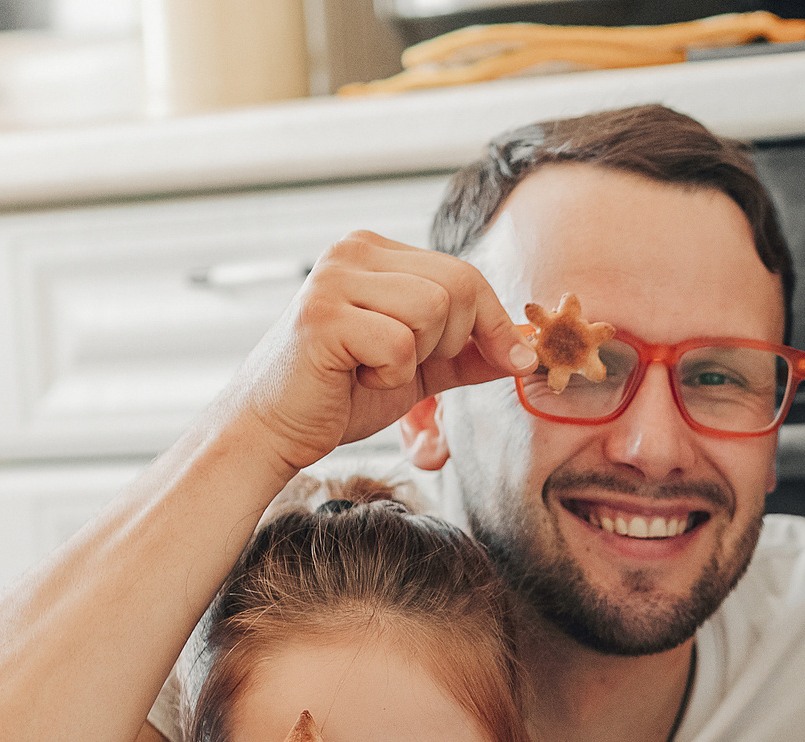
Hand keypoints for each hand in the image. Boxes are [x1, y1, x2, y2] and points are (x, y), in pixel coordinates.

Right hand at [214, 230, 536, 478]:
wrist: (276, 428)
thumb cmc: (342, 393)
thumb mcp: (420, 367)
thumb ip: (469, 353)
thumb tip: (527, 350)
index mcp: (376, 252)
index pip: (465, 274)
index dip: (496, 322)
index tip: (513, 359)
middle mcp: (353, 250)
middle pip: (459, 285)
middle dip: (451, 341)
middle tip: (403, 364)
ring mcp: (334, 278)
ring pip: (433, 311)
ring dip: (416, 359)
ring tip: (373, 367)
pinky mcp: (322, 315)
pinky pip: (399, 344)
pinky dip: (389, 375)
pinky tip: (353, 376)